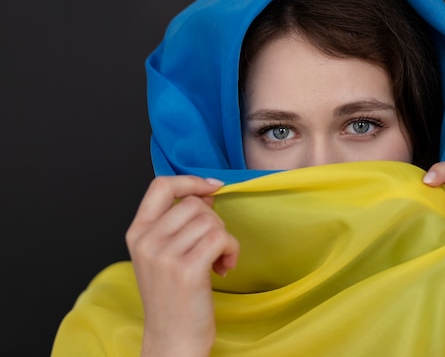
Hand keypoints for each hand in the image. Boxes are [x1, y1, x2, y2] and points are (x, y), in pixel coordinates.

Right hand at [126, 176, 238, 356]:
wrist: (172, 340)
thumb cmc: (173, 299)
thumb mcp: (164, 255)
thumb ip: (179, 223)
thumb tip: (206, 193)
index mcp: (137, 233)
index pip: (160, 186)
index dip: (190, 181)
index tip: (212, 187)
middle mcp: (147, 241)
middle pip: (194, 204)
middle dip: (214, 221)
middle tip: (213, 246)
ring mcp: (164, 256)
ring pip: (211, 220)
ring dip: (224, 239)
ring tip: (218, 261)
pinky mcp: (186, 270)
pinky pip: (221, 238)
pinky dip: (231, 250)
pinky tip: (224, 268)